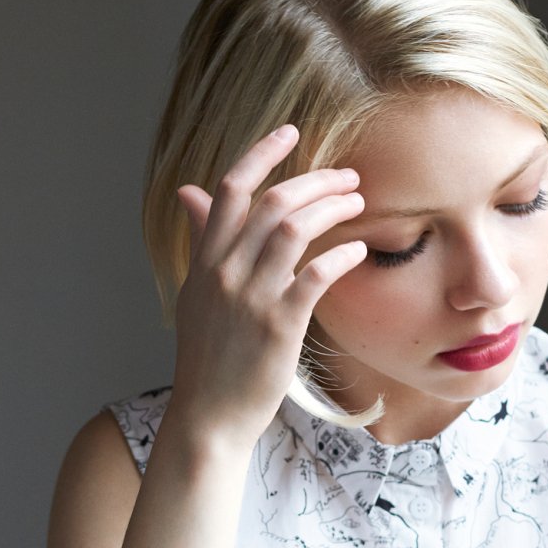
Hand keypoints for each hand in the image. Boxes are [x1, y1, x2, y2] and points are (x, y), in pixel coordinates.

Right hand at [167, 123, 370, 451]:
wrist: (209, 415)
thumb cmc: (208, 355)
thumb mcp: (196, 292)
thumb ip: (202, 239)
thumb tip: (189, 193)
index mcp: (205, 260)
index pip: (231, 189)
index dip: (262, 153)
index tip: (291, 132)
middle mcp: (225, 272)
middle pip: (271, 201)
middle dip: (315, 180)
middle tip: (348, 178)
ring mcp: (251, 297)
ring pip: (293, 228)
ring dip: (332, 208)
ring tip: (358, 204)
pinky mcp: (278, 325)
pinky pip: (315, 275)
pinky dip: (340, 255)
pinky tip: (358, 251)